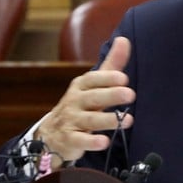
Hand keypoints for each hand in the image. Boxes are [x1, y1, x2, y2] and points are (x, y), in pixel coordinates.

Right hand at [35, 36, 135, 167]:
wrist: (52, 133)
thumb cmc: (80, 104)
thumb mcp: (93, 84)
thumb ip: (111, 65)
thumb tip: (123, 39)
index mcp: (81, 86)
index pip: (93, 79)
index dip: (107, 78)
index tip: (124, 78)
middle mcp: (75, 101)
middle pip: (93, 97)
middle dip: (111, 95)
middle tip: (130, 94)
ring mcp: (71, 121)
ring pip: (90, 120)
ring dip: (108, 120)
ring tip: (128, 120)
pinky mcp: (70, 140)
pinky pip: (80, 141)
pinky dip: (91, 142)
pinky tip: (104, 142)